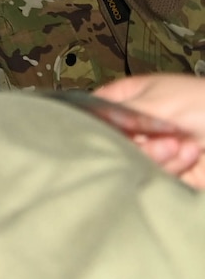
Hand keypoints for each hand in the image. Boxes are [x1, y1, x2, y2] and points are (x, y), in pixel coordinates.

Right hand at [94, 74, 204, 188]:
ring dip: (159, 156)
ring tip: (180, 144)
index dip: (96, 124)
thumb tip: (87, 125)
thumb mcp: (157, 100)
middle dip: (135, 144)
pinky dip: (174, 167)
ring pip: (133, 165)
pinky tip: (190, 152)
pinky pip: (157, 178)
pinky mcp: (171, 174)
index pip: (92, 113)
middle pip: (112, 145)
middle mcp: (137, 128)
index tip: (104, 130)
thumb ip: (116, 115)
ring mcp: (154, 152)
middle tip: (156, 137)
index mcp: (127, 100)